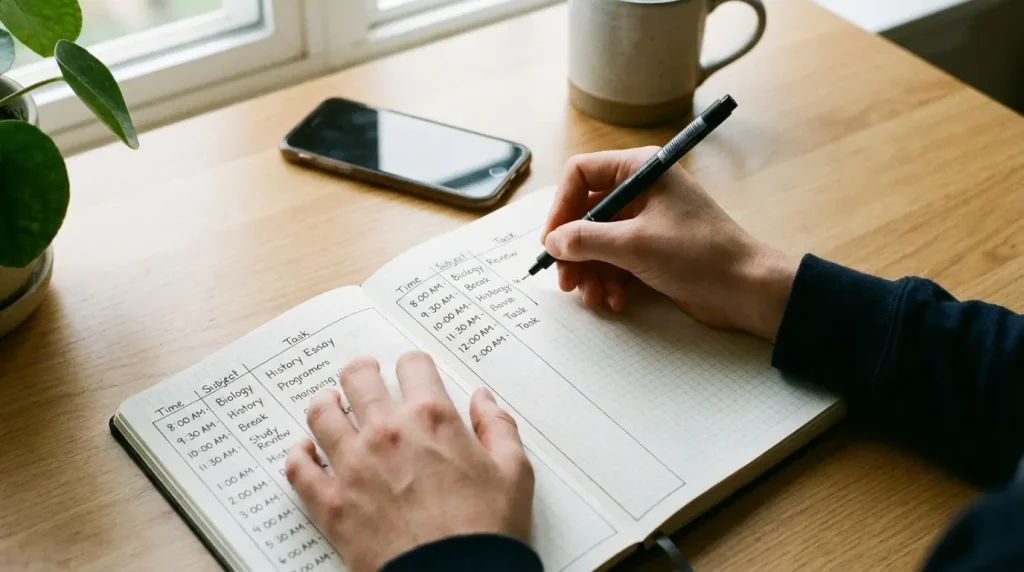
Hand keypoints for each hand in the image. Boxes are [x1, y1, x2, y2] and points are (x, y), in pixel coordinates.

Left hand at [285, 352, 533, 571]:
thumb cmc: (486, 532)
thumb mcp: (514, 473)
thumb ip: (498, 428)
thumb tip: (484, 400)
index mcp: (432, 419)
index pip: (413, 366)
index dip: (413, 366)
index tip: (412, 372)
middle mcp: (387, 433)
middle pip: (358, 379)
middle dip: (363, 372)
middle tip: (364, 376)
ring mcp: (353, 466)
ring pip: (322, 415)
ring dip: (327, 404)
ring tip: (331, 404)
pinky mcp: (331, 503)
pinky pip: (299, 469)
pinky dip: (298, 456)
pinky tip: (305, 451)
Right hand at [542, 147, 798, 340]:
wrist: (747, 289)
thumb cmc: (698, 255)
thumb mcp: (634, 245)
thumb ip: (586, 240)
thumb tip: (552, 241)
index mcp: (641, 170)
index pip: (582, 174)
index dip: (561, 207)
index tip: (552, 242)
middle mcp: (642, 190)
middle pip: (586, 214)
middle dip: (575, 251)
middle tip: (566, 282)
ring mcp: (648, 221)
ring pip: (599, 242)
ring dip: (591, 273)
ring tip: (594, 298)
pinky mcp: (653, 250)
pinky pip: (617, 261)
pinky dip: (611, 281)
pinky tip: (616, 301)